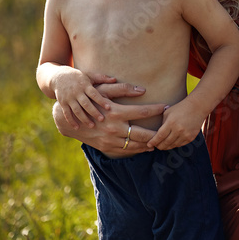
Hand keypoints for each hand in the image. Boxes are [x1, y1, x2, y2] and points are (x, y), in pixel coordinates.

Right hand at [51, 70, 118, 128]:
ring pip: (77, 110)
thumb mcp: (89, 75)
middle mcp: (77, 92)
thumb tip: (115, 79)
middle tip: (102, 119)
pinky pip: (66, 113)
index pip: (94, 94)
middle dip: (94, 112)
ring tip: (92, 126)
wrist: (59, 77)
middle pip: (86, 103)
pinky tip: (77, 128)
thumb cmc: (79, 77)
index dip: (101, 101)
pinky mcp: (63, 103)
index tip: (109, 108)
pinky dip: (71, 121)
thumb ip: (101, 78)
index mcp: (85, 85)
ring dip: (84, 118)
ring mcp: (69, 98)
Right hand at [52, 99, 167, 156]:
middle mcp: (114, 128)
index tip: (168, 107)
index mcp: (115, 112)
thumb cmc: (88, 100)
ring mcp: (110, 140)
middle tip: (169, 129)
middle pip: (143, 134)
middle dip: (158, 133)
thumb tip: (142, 90)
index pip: (142, 112)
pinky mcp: (106, 148)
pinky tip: (145, 146)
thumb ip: (121, 88)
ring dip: (149, 143)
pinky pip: (126, 151)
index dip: (157, 110)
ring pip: (135, 145)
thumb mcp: (102, 90)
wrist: (69, 119)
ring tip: (160, 139)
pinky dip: (137, 149)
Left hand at [147, 104, 205, 150]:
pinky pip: (180, 145)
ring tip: (163, 145)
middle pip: (166, 143)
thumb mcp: (168, 112)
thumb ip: (162, 123)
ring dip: (167, 146)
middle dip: (159, 146)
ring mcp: (186, 134)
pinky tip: (172, 142)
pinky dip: (175, 144)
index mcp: (171, 122)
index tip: (149, 144)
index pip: (159, 136)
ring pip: (173, 145)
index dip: (153, 142)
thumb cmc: (180, 108)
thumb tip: (157, 134)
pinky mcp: (191, 137)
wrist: (197, 107)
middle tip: (156, 146)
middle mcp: (178, 130)